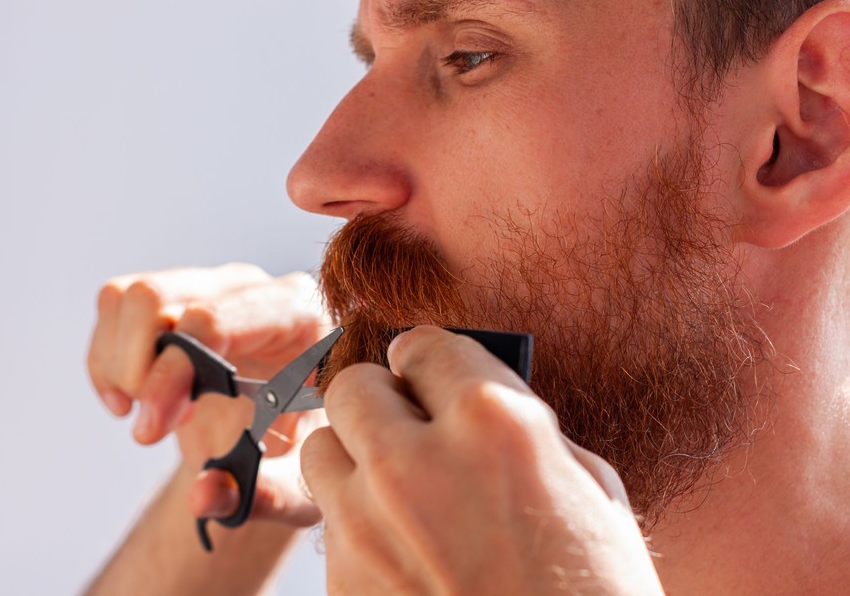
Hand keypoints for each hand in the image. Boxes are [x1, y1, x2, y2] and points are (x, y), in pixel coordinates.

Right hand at [87, 263, 329, 525]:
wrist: (289, 431)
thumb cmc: (305, 450)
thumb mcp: (300, 483)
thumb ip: (262, 495)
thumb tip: (202, 496)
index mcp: (296, 316)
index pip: (217, 321)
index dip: (173, 371)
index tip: (153, 429)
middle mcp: (251, 288)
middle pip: (157, 297)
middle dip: (138, 370)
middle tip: (152, 428)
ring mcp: (210, 286)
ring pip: (129, 298)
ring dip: (118, 365)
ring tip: (146, 415)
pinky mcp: (175, 295)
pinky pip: (115, 304)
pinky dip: (105, 362)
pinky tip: (131, 403)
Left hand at [301, 326, 664, 594]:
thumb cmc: (594, 590)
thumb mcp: (586, 484)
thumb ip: (517, 426)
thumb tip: (467, 400)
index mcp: (492, 422)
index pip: (422, 345)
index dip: (428, 358)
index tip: (426, 370)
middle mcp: (416, 462)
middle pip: (352, 385)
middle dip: (381, 398)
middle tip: (406, 422)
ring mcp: (368, 525)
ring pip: (322, 448)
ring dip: (356, 456)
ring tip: (396, 487)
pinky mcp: (342, 581)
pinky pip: (331, 522)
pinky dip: (359, 523)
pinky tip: (403, 548)